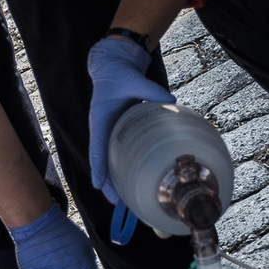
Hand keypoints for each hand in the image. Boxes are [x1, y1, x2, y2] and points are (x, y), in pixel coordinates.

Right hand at [87, 36, 173, 203]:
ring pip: (108, 160)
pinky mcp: (117, 130)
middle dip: (106, 182)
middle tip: (114, 202)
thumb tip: (170, 100)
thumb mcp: (133, 79)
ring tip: (120, 200)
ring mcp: (109, 131)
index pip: (97, 147)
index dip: (98, 167)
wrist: (113, 66)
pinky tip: (129, 180)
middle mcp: (102, 128)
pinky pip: (117, 152)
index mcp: (100, 119)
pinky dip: (121, 167)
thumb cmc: (119, 74)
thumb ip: (150, 90)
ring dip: (113, 179)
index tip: (98, 185)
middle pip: (102, 160)